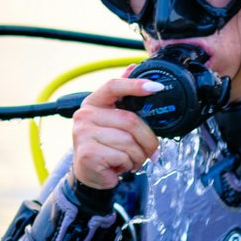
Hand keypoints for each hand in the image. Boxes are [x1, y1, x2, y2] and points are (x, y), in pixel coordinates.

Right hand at [71, 75, 162, 190]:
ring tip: (131, 160)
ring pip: (129, 142)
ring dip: (138, 156)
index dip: (135, 85)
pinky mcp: (88, 153)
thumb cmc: (105, 144)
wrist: (90, 172)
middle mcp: (85, 115)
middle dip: (148, 140)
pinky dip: (128, 165)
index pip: (113, 86)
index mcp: (93, 102)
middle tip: (152, 151)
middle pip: (130, 120)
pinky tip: (120, 166)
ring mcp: (83, 134)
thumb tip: (133, 67)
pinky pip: (122, 157)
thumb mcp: (113, 119)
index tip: (157, 87)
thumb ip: (123, 96)